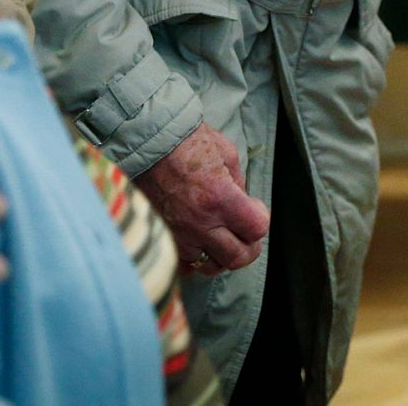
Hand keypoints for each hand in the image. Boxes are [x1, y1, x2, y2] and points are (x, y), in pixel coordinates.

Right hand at [132, 122, 268, 274]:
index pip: (256, 229)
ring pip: (210, 265)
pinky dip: (195, 258)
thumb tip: (244, 201)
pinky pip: (184, 264)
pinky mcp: (163, 236)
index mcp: (220, 198)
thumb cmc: (187, 142)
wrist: (147, 144)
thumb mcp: (226, 153)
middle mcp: (201, 222)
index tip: (254, 208)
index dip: (260, 219)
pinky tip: (199, 243)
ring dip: (221, 254)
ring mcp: (180, 234)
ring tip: (221, 238)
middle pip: (237, 257)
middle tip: (247, 234)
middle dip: (248, 247)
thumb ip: (239, 182)